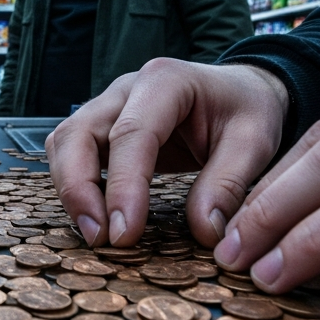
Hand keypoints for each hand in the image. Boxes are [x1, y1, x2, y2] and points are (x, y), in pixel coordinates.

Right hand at [46, 58, 288, 249]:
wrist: (239, 92)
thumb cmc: (246, 111)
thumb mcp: (254, 142)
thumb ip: (228, 185)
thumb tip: (203, 233)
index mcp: (165, 81)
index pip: (131, 134)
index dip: (123, 186)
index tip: (125, 234)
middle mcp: (126, 88)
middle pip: (78, 134)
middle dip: (79, 189)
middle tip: (100, 238)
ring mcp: (107, 105)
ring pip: (64, 143)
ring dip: (70, 190)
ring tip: (95, 234)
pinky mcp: (101, 127)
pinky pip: (71, 153)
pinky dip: (74, 185)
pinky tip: (95, 217)